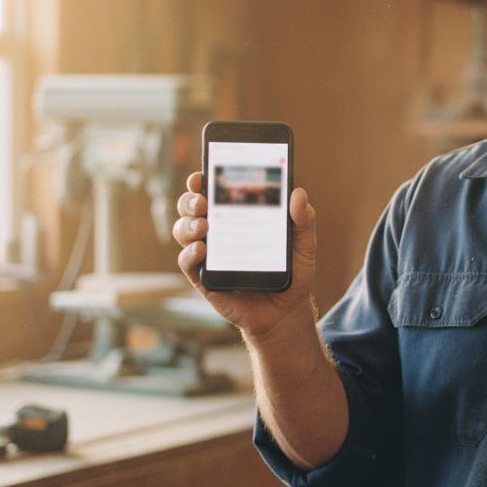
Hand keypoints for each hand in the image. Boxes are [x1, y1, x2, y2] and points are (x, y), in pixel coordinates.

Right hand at [174, 171, 317, 343]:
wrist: (286, 312)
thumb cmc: (292, 272)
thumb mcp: (304, 245)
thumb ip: (304, 220)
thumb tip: (298, 193)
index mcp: (237, 216)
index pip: (213, 191)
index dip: (202, 180)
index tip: (203, 174)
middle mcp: (217, 231)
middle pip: (191, 208)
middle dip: (190, 199)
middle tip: (203, 200)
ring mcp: (208, 255)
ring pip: (183, 231)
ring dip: (188, 224)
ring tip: (204, 225)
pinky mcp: (204, 279)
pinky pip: (187, 262)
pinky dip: (189, 253)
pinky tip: (202, 249)